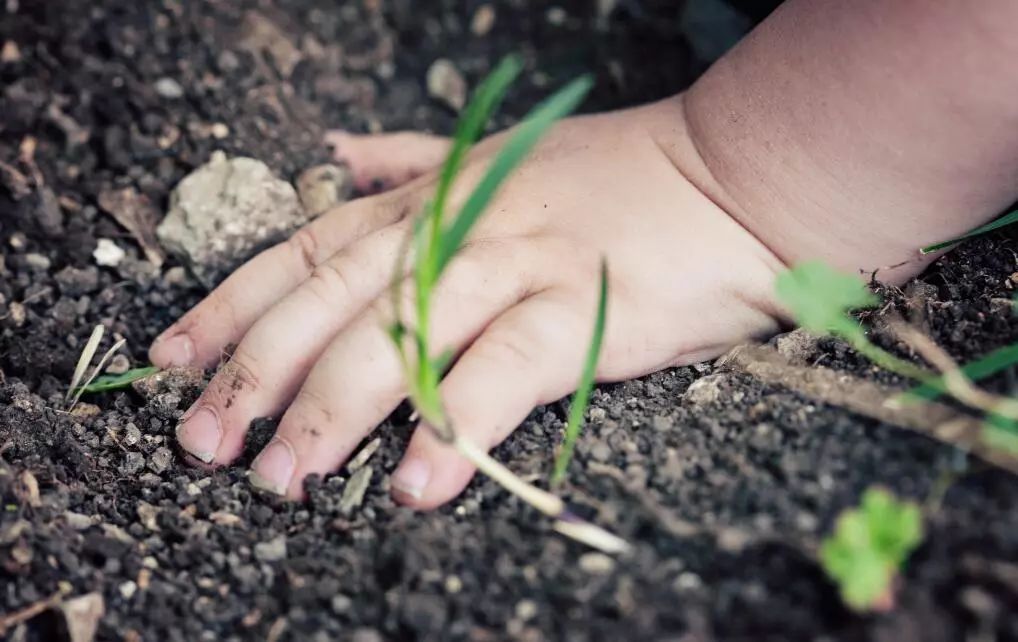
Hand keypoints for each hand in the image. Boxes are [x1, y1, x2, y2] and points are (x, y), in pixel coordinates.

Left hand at [150, 96, 785, 506]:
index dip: (232, 306)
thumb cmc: (612, 174)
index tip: (174, 362)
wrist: (727, 175)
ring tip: (287, 478)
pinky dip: (458, 422)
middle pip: (333, 301)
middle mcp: (455, 228)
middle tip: (207, 443)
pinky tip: (418, 482)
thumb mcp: (494, 155)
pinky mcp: (579, 305)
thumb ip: (408, 159)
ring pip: (403, 334)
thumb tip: (337, 150)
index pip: (306, 252)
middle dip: (259, 372)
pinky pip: (505, 369)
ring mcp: (516, 264)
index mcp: (430, 200)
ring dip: (335, 407)